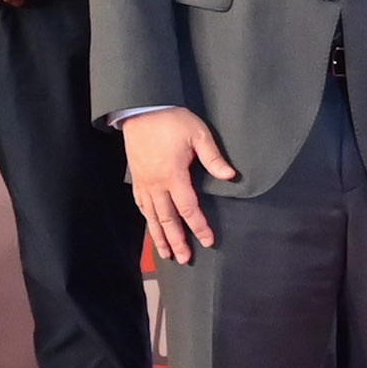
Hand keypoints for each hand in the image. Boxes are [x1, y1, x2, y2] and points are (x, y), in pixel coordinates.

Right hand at [122, 108, 232, 267]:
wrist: (141, 109)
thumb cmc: (172, 120)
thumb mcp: (199, 134)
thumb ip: (213, 158)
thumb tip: (230, 177)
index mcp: (173, 175)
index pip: (188, 209)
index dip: (199, 227)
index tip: (208, 241)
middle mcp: (156, 184)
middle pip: (167, 219)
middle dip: (176, 240)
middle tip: (184, 258)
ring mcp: (143, 182)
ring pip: (151, 216)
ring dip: (159, 236)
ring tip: (166, 254)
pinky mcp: (136, 178)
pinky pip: (141, 205)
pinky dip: (147, 220)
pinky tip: (151, 227)